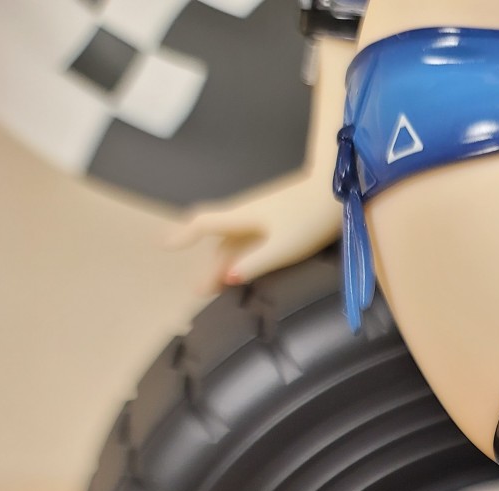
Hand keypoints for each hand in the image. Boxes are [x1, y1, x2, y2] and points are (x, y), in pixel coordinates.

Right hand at [165, 170, 341, 292]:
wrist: (335, 191)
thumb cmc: (310, 220)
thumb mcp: (282, 248)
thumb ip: (254, 263)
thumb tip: (227, 277)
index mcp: (242, 216)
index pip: (203, 223)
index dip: (182, 234)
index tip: (163, 244)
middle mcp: (246, 212)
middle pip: (219, 239)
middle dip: (208, 264)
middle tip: (200, 291)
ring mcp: (261, 213)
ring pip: (234, 239)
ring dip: (224, 261)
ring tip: (219, 287)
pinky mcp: (276, 216)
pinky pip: (249, 237)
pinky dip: (241, 254)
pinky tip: (244, 267)